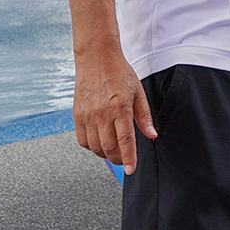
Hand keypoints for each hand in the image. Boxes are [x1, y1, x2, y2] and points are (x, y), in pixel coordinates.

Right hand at [72, 46, 156, 173]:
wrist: (96, 58)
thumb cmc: (120, 73)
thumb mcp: (138, 93)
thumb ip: (144, 117)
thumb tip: (152, 135)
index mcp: (120, 108)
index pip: (125, 141)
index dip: (129, 158)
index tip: (131, 170)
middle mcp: (101, 114)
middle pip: (109, 148)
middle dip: (118, 159)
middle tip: (125, 159)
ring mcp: (87, 115)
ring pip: (95, 147)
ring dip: (105, 154)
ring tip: (113, 150)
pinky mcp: (77, 115)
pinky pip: (82, 140)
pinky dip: (91, 147)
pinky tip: (100, 141)